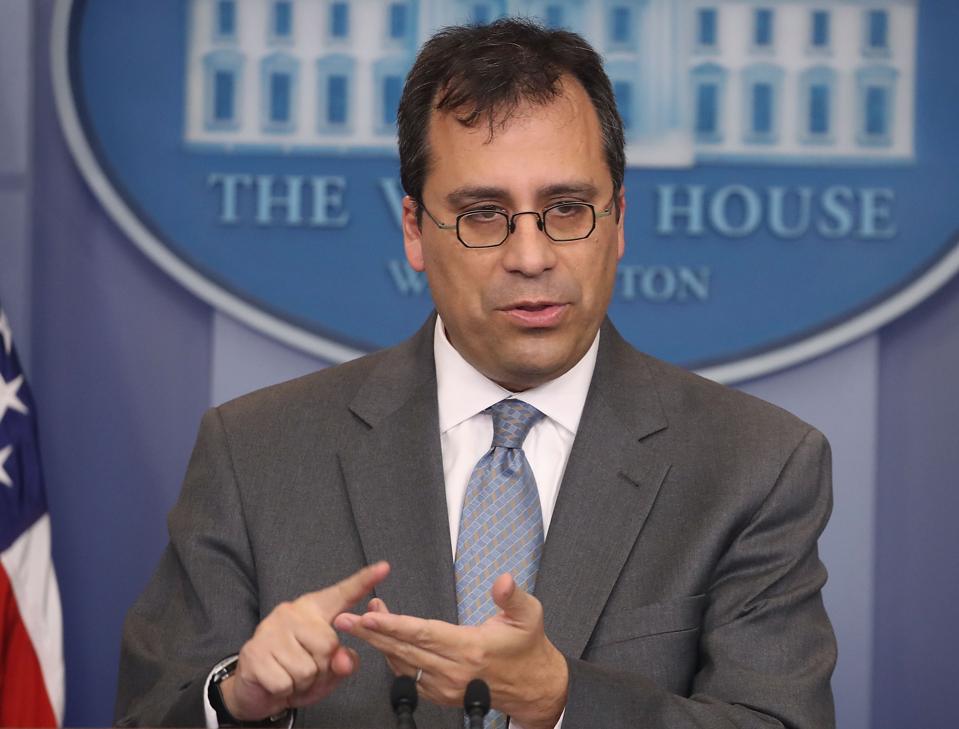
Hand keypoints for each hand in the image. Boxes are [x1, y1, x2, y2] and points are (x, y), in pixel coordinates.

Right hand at [220, 561, 389, 720]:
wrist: (254, 687)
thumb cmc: (295, 671)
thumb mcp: (326, 670)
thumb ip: (342, 662)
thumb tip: (344, 660)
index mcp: (313, 610)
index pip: (343, 594)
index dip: (364, 581)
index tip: (385, 567)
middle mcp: (291, 612)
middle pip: (329, 645)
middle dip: (321, 668)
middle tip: (304, 669)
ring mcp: (270, 630)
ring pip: (307, 669)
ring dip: (302, 682)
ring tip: (289, 675)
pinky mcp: (255, 653)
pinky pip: (286, 682)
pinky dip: (284, 691)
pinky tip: (275, 681)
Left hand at [334, 573, 567, 728]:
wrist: (533, 687)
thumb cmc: (527, 649)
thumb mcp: (529, 616)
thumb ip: (513, 597)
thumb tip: (504, 580)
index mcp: (470, 648)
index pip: (424, 633)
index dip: (394, 624)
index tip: (370, 615)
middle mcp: (454, 670)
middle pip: (404, 649)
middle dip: (371, 633)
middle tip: (345, 619)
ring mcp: (445, 685)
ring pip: (402, 663)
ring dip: (379, 643)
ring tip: (360, 622)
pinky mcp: (441, 694)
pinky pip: (409, 676)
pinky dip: (392, 659)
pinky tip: (382, 642)